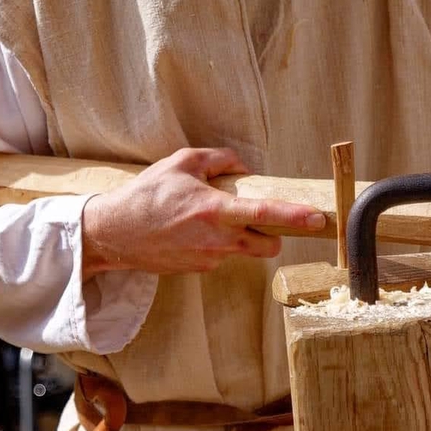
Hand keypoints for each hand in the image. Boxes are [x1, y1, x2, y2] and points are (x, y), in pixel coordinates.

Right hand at [81, 148, 325, 278]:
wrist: (112, 233)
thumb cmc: (145, 196)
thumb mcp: (180, 163)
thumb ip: (218, 159)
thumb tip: (243, 167)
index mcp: (214, 211)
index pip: (265, 213)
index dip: (294, 216)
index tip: (317, 218)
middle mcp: (217, 240)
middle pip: (268, 245)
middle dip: (274, 233)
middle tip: (259, 217)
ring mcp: (209, 259)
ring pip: (245, 251)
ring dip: (242, 237)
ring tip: (212, 220)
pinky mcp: (199, 270)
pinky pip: (222, 256)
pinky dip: (219, 244)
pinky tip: (194, 232)